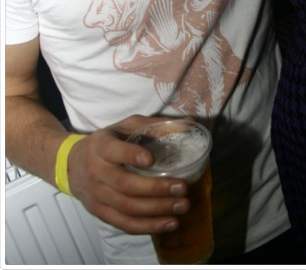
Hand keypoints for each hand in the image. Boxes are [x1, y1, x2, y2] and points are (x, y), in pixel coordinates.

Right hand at [67, 114, 189, 234]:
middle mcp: (96, 171)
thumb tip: (191, 123)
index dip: (131, 155)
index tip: (151, 159)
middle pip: (124, 184)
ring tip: (181, 207)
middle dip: (155, 189)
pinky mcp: (100, 213)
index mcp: (101, 146)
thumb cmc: (107, 142)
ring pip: (126, 207)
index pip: (114, 151)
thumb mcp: (125, 126)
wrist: (70, 165)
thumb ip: (155, 125)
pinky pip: (124, 224)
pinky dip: (147, 226)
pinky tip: (168, 223)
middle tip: (182, 188)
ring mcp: (97, 195)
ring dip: (156, 210)